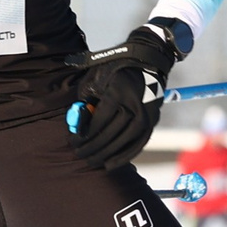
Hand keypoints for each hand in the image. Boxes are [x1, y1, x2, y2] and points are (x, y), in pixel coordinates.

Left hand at [66, 24, 179, 167]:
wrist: (147, 62)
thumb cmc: (115, 70)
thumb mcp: (96, 79)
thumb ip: (86, 101)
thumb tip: (79, 126)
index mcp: (118, 94)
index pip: (99, 122)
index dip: (85, 134)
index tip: (73, 141)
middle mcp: (134, 106)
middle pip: (111, 134)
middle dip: (93, 147)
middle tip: (79, 155)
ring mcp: (146, 115)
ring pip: (124, 142)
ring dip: (107, 155)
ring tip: (92, 161)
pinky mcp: (152, 121)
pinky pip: (138, 144)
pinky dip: (125, 155)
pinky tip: (111, 164)